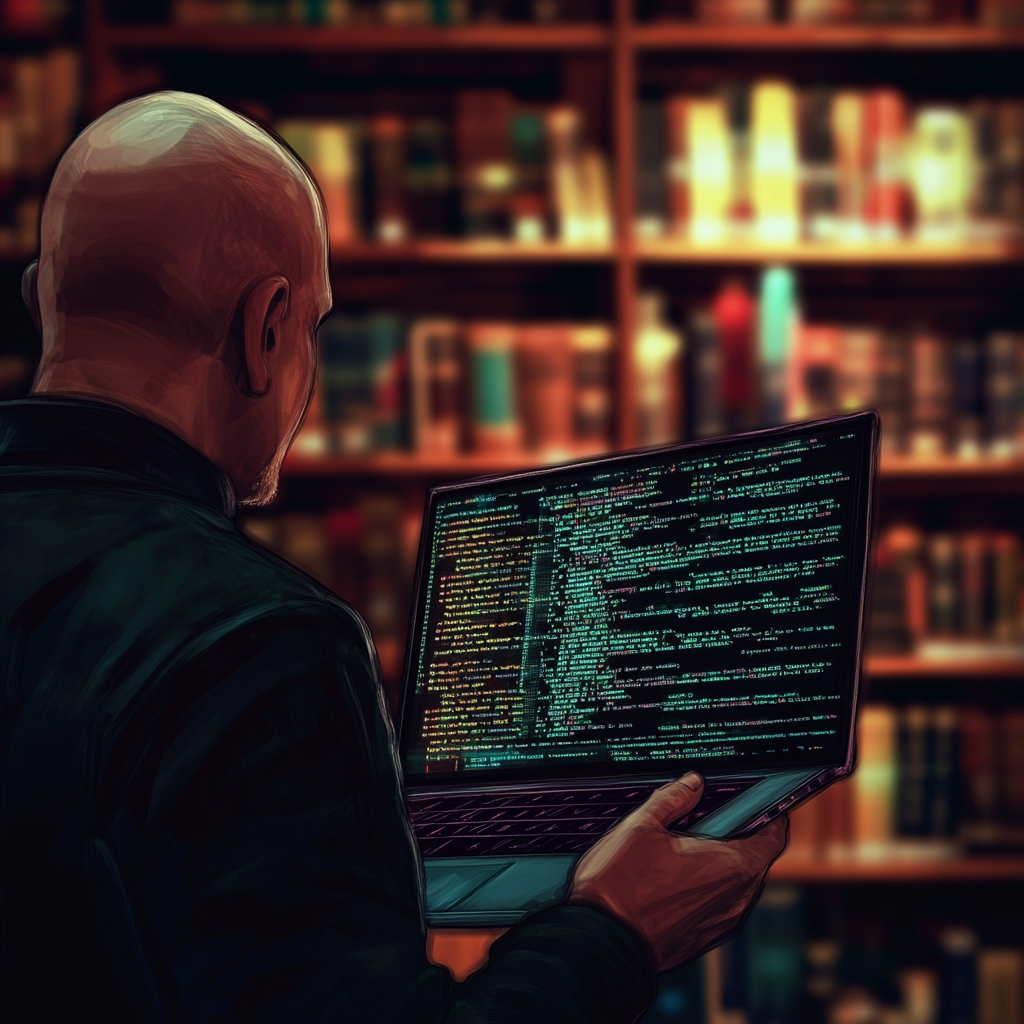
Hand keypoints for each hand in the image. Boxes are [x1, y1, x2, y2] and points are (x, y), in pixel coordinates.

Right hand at [567, 773, 787, 972]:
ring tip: (689, 846)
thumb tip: (692, 783)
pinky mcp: (705, 938)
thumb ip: (672, 798)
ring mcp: (722, 922)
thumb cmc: (620, 884)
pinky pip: (720, 904)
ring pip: (738, 883)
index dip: (769, 814)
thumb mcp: (641, 825)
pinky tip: (678, 876)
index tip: (755, 802)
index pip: (775, 835)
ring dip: (723, 863)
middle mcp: (737, 898)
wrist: (601, 940)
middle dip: (740, 836)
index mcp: (732, 865)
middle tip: (712, 818)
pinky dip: (709, 887)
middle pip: (756, 858)